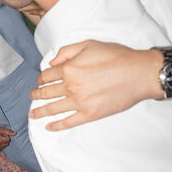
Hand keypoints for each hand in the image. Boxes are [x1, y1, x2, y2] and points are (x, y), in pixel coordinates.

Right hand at [0, 125, 15, 150]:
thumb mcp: (0, 129)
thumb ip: (8, 132)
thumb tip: (15, 133)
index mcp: (0, 141)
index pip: (8, 140)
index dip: (6, 136)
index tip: (2, 133)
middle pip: (6, 144)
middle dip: (5, 140)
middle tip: (0, 135)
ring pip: (2, 147)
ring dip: (2, 143)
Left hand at [30, 41, 160, 130]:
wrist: (139, 73)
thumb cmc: (118, 57)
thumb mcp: (89, 45)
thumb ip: (67, 51)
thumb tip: (52, 62)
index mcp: (69, 68)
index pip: (47, 75)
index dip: (40, 79)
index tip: (39, 81)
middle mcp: (71, 86)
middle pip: (47, 92)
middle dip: (36, 94)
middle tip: (32, 96)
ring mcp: (79, 102)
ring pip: (53, 108)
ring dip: (40, 111)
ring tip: (33, 113)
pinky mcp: (90, 114)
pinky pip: (68, 122)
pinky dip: (57, 125)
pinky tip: (49, 127)